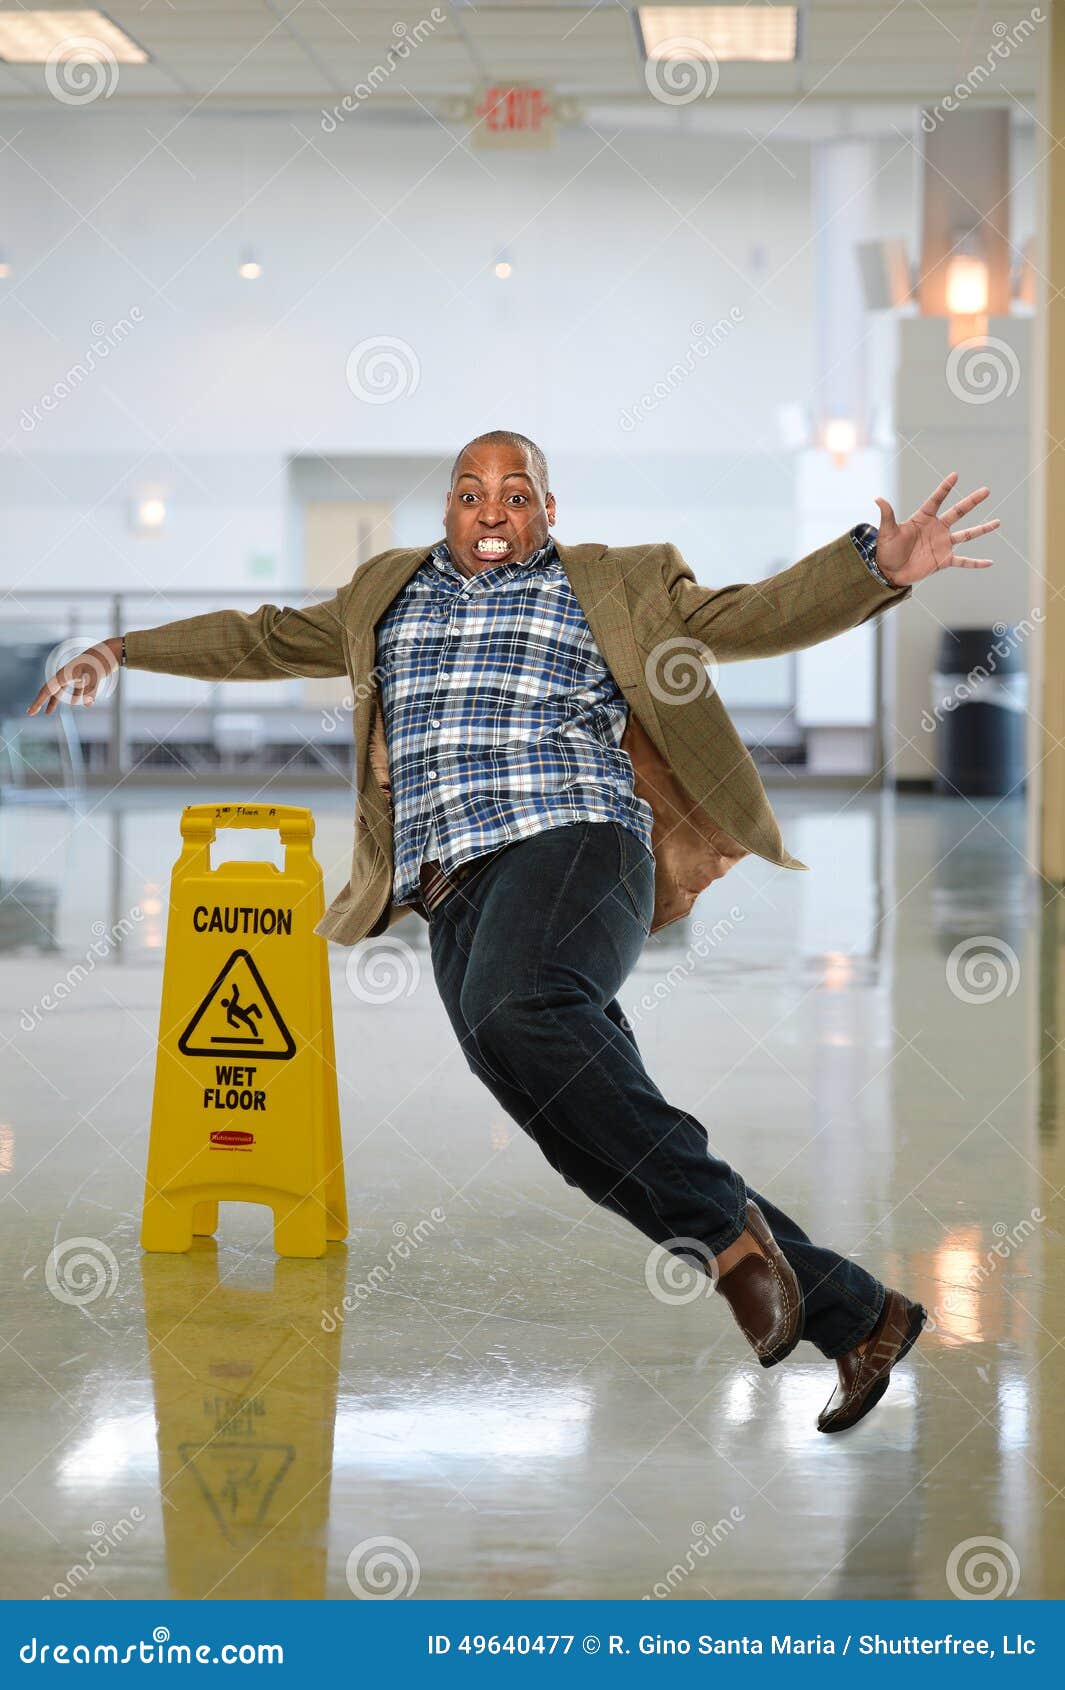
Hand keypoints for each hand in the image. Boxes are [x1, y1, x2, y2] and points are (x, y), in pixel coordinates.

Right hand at [26, 637, 121, 715]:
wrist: (108, 651)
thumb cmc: (99, 661)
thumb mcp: (95, 676)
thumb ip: (91, 690)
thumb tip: (88, 704)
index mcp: (64, 674)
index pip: (47, 690)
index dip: (38, 702)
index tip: (30, 712)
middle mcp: (66, 674)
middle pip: (50, 690)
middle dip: (41, 702)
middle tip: (31, 712)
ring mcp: (74, 675)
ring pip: (61, 691)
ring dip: (55, 701)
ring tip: (48, 712)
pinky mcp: (84, 676)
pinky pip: (74, 689)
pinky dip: (74, 696)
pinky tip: (74, 703)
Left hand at [872, 472, 999, 585]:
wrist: (889, 572)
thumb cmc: (886, 550)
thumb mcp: (887, 532)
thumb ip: (887, 515)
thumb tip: (878, 498)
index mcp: (924, 519)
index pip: (936, 500)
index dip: (944, 488)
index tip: (955, 475)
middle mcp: (937, 529)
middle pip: (958, 512)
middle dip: (972, 501)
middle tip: (986, 490)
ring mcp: (943, 544)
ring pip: (967, 534)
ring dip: (982, 529)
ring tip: (998, 522)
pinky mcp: (944, 561)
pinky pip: (964, 561)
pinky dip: (976, 563)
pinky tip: (990, 562)